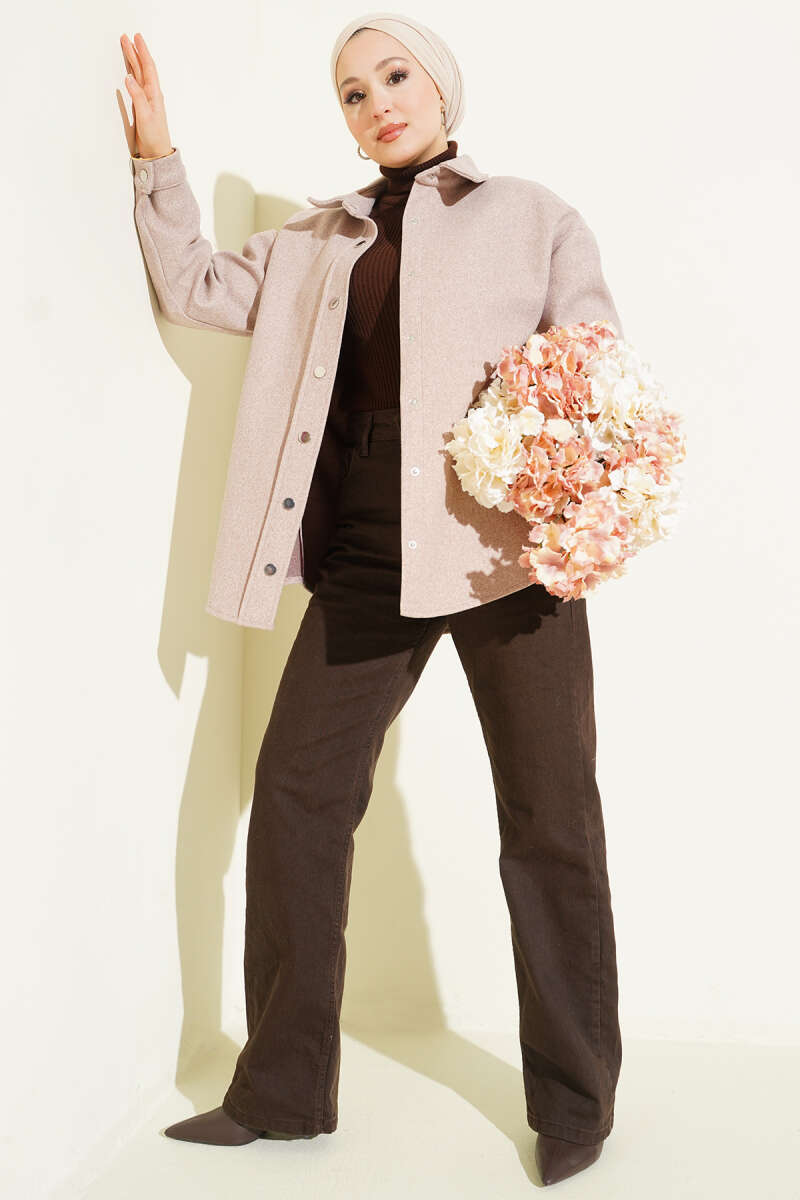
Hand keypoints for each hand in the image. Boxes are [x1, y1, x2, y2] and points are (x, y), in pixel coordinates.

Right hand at [120, 32, 172, 158]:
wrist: (156, 152)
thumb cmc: (154, 136)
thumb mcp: (145, 116)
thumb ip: (137, 96)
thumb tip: (128, 77)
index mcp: (154, 94)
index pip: (148, 67)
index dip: (142, 52)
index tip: (136, 38)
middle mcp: (151, 94)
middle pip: (142, 67)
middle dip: (135, 52)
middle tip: (126, 37)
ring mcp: (146, 99)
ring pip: (138, 74)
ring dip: (133, 61)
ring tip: (127, 48)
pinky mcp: (141, 105)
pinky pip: (136, 84)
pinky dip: (132, 73)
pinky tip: (129, 71)